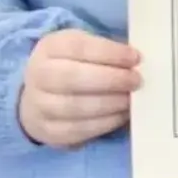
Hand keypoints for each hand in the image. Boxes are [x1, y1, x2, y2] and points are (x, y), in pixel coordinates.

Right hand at [17, 30, 141, 148]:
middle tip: (136, 81)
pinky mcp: (48, 130)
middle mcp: (38, 74)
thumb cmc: (76, 66)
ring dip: (110, 104)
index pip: (78, 47)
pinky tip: (121, 116)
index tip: (135, 58)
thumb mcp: (88, 48)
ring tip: (131, 100)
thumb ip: (110, 52)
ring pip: (74, 106)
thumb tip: (139, 61)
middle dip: (110, 80)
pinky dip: (104, 123)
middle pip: (71, 77)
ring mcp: (39, 105)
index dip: (109, 52)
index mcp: (50, 47)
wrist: (42, 95)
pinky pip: (77, 130)